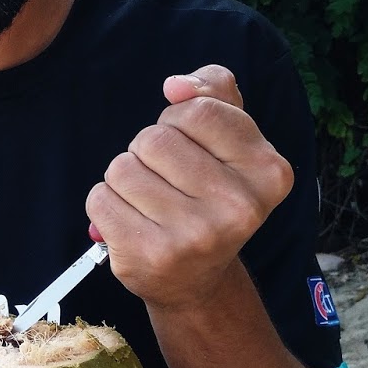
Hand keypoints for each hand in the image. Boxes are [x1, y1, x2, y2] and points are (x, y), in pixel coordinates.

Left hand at [86, 64, 292, 311]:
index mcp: (268, 172)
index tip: (188, 143)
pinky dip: (106, 204)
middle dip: (148, 151)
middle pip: (154, 138)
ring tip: (150, 203)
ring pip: (122, 167)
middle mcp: (238, 207)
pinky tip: (132, 222)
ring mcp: (194, 236)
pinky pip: (100, 199)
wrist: (197, 281)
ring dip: (125, 178)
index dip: (178, 119)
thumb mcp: (230, 141)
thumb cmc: (210, 197)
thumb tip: (176, 86)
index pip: (198, 111)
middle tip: (168, 181)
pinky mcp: (150, 256)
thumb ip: (214, 92)